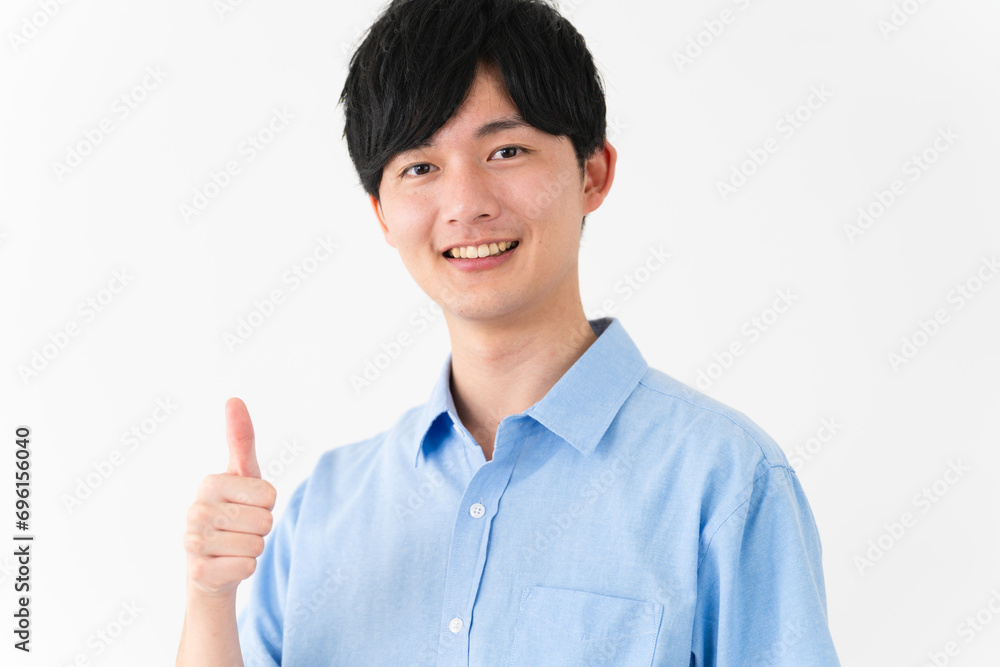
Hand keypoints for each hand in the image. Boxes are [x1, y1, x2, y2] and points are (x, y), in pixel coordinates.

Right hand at [183, 397, 276, 598]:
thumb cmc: (234, 512)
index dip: (267, 504)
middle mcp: (196, 510)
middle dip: (261, 528)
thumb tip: (234, 398)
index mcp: (209, 483)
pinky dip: (245, 569)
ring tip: (233, 546)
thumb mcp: (243, 475)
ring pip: (257, 545)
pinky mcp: (198, 572)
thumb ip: (241, 439)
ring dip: (252, 549)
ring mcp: (192, 542)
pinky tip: (227, 565)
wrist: (211, 566)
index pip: (269, 494)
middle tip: (240, 529)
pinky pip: (247, 568)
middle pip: (265, 521)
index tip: (247, 506)